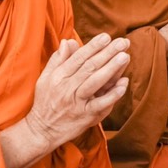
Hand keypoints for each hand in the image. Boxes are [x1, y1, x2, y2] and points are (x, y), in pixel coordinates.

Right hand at [23, 34, 129, 148]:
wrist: (42, 131)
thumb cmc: (45, 102)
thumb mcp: (45, 78)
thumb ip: (57, 59)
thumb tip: (68, 41)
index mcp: (58, 77)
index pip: (78, 58)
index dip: (93, 46)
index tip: (106, 37)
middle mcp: (67, 88)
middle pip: (89, 67)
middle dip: (107, 53)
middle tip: (122, 42)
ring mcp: (77, 103)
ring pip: (95, 83)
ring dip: (111, 69)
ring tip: (125, 56)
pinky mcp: (86, 116)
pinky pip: (101, 104)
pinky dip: (113, 94)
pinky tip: (123, 84)